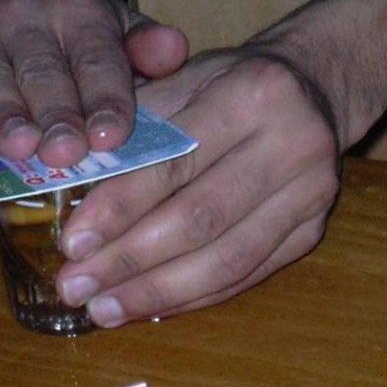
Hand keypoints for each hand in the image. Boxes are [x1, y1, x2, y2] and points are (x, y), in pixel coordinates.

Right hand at [0, 0, 188, 166]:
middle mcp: (29, 20)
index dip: (106, 99)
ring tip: (18, 147)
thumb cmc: (72, 39)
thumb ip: (145, 48)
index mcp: (83, 17)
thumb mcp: (116, 32)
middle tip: (65, 153)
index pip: (99, 60)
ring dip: (5, 114)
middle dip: (56, 115)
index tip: (112, 137)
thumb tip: (174, 49)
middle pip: (45, 73)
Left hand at [53, 49, 341, 325]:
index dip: (120, 209)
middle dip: (130, 261)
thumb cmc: (230, 83)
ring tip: (104, 310)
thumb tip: (71, 182)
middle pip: (201, 219)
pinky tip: (152, 306)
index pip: (174, 163)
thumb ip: (132, 126)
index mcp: (252, 93)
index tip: (72, 243)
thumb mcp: (182, 77)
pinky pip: (248, 274)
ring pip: (228, 259)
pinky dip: (195, 296)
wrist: (314, 90)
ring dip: (159, 292)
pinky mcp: (314, 229)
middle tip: (76, 287)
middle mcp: (292, 143)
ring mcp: (311, 192)